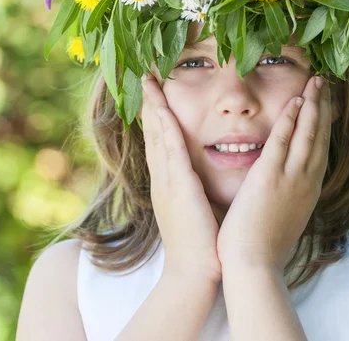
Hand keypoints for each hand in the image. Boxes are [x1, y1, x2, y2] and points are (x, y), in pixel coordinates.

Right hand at [141, 72, 222, 283]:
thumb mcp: (196, 208)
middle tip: (144, 76)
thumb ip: (196, 188)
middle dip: (149, 103)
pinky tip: (161, 106)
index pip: (160, 140)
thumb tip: (204, 176)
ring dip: (152, 105)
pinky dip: (164, 124)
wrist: (194, 273)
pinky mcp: (177, 186)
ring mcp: (167, 180)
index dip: (156, 114)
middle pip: (153, 131)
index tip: (156, 92)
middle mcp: (163, 177)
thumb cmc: (202, 243)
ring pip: (157, 134)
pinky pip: (169, 148)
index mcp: (170, 182)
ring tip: (148, 80)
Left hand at [216, 75, 331, 271]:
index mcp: (308, 190)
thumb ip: (288, 198)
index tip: (325, 106)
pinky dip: (291, 119)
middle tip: (327, 83)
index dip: (323, 125)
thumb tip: (286, 190)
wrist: (255, 267)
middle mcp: (306, 181)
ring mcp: (291, 178)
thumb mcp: (285, 218)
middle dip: (324, 107)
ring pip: (307, 134)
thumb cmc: (265, 248)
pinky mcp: (270, 177)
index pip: (320, 150)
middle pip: (319, 136)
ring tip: (318, 81)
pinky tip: (296, 100)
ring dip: (313, 105)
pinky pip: (284, 141)